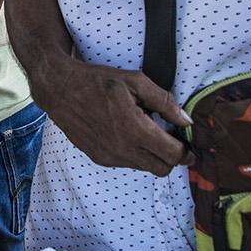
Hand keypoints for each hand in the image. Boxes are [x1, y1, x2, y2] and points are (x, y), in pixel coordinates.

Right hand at [27, 57, 191, 174]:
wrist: (59, 89)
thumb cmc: (97, 81)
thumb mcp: (135, 81)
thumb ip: (164, 102)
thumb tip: (185, 121)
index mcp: (134, 129)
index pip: (172, 155)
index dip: (186, 152)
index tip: (190, 146)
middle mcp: (122, 149)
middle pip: (162, 169)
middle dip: (172, 158)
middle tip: (173, 141)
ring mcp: (109, 156)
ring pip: (144, 167)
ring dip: (152, 155)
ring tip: (147, 133)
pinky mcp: (99, 158)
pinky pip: (126, 163)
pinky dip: (135, 153)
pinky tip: (129, 134)